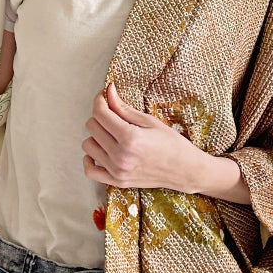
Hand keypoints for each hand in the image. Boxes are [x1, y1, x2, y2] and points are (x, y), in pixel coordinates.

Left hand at [82, 83, 251, 202]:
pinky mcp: (116, 181)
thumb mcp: (150, 121)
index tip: (104, 96)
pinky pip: (90, 170)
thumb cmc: (172, 144)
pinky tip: (100, 150)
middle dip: (100, 116)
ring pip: (88, 145)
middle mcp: (120, 155)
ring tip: (111, 133)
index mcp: (130, 137)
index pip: (100, 113)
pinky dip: (90, 159)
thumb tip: (108, 91)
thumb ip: (124, 108)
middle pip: (92, 127)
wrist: (185, 170)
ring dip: (96, 136)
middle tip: (112, 114)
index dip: (100, 100)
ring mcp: (117, 171)